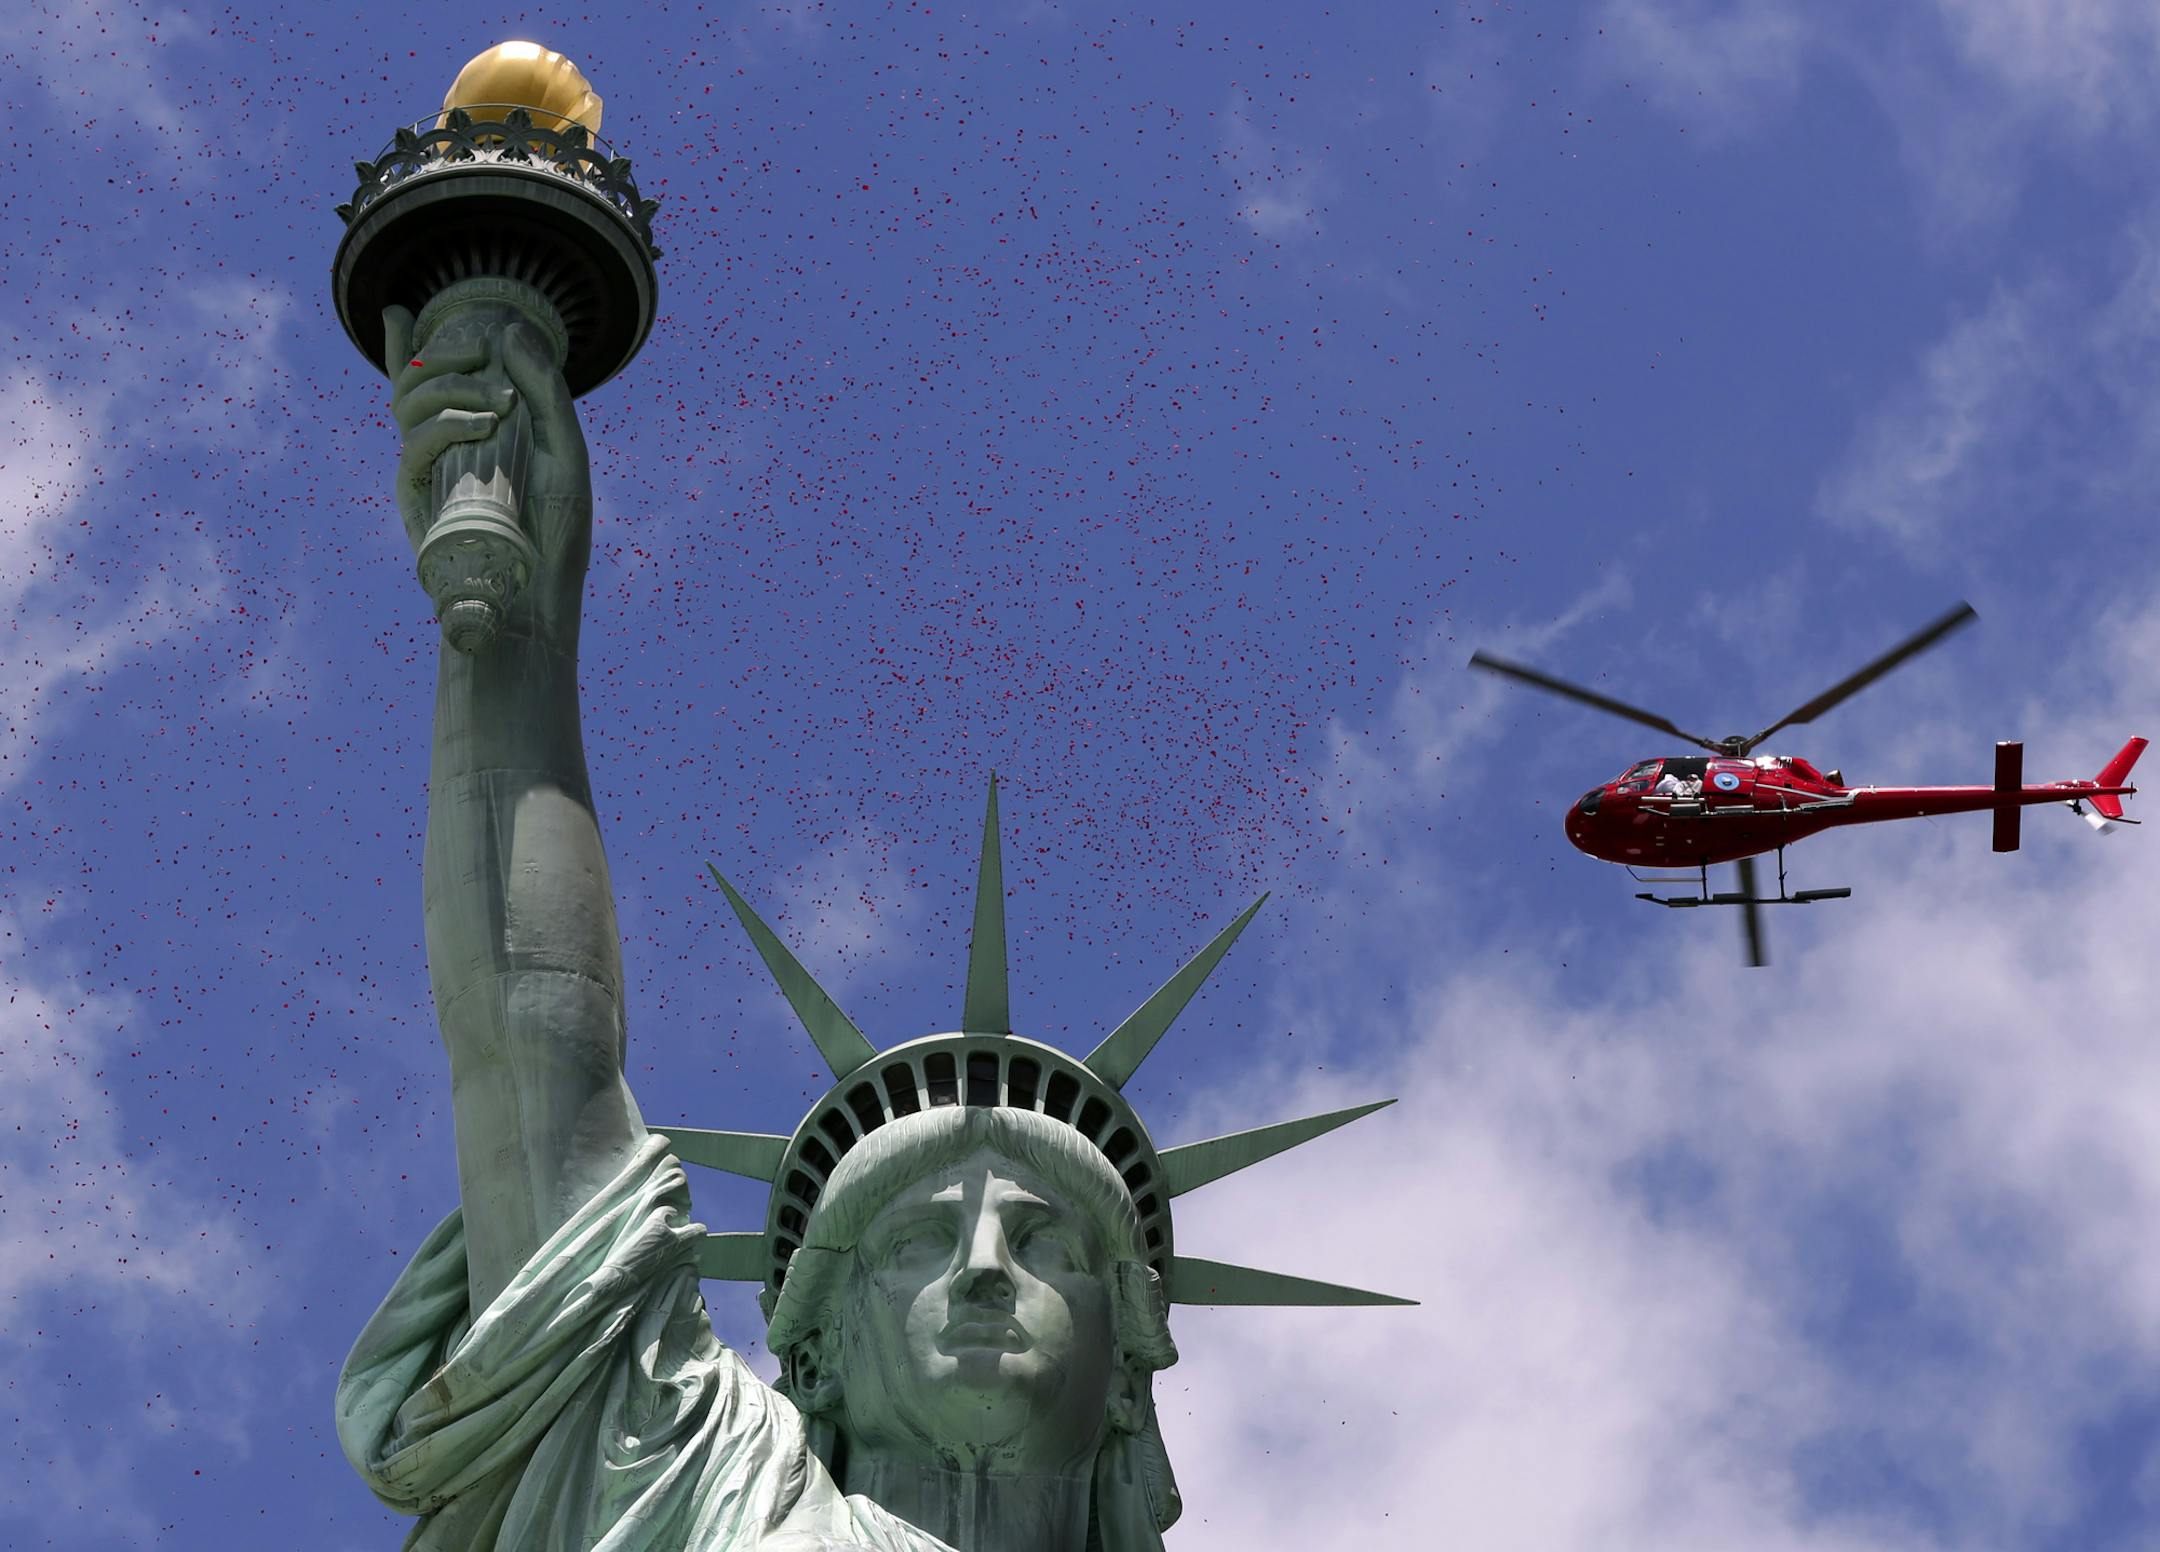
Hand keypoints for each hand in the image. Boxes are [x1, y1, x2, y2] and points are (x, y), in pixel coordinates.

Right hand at [382, 303, 592, 646]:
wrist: (539, 597)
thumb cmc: (556, 532)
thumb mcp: (566, 452)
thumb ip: (545, 391)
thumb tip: (511, 330)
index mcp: (475, 433)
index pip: (433, 382)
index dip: (404, 344)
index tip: (395, 308)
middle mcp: (444, 447)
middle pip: (412, 381)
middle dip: (439, 353)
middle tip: (479, 352)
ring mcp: (426, 470)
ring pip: (408, 403)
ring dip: (449, 387)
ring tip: (496, 401)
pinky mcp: (416, 497)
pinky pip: (413, 446)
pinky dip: (445, 425)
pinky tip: (482, 426)